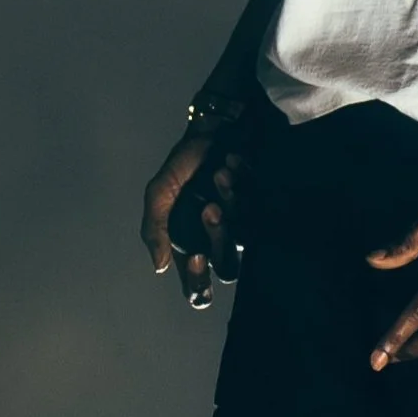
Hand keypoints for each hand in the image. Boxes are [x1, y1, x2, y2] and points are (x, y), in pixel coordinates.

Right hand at [140, 128, 244, 310]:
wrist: (209, 129)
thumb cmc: (182, 165)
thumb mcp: (159, 193)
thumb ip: (154, 228)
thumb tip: (160, 265)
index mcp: (192, 246)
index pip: (198, 287)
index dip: (199, 284)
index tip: (195, 257)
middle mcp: (219, 241)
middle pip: (228, 267)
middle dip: (219, 238)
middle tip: (209, 209)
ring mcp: (243, 224)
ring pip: (246, 238)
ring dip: (232, 206)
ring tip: (220, 176)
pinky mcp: (262, 203)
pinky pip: (260, 206)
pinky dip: (242, 183)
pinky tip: (230, 163)